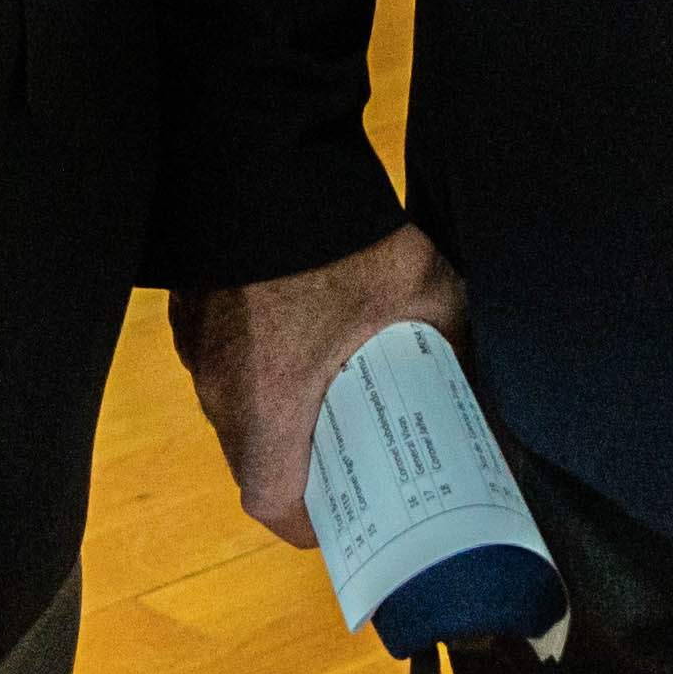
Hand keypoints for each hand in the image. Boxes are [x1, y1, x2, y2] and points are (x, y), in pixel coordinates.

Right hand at [170, 225, 465, 548]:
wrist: (261, 151)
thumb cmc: (343, 237)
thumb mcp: (424, 292)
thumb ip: (454, 346)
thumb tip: (484, 388)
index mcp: (269, 401)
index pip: (271, 501)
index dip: (310, 522)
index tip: (348, 516)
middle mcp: (220, 385)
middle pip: (254, 459)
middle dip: (302, 467)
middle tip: (354, 452)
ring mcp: (196, 346)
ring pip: (234, 410)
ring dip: (276, 415)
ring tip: (328, 392)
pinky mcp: (187, 308)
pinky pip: (221, 363)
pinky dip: (254, 368)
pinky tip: (293, 335)